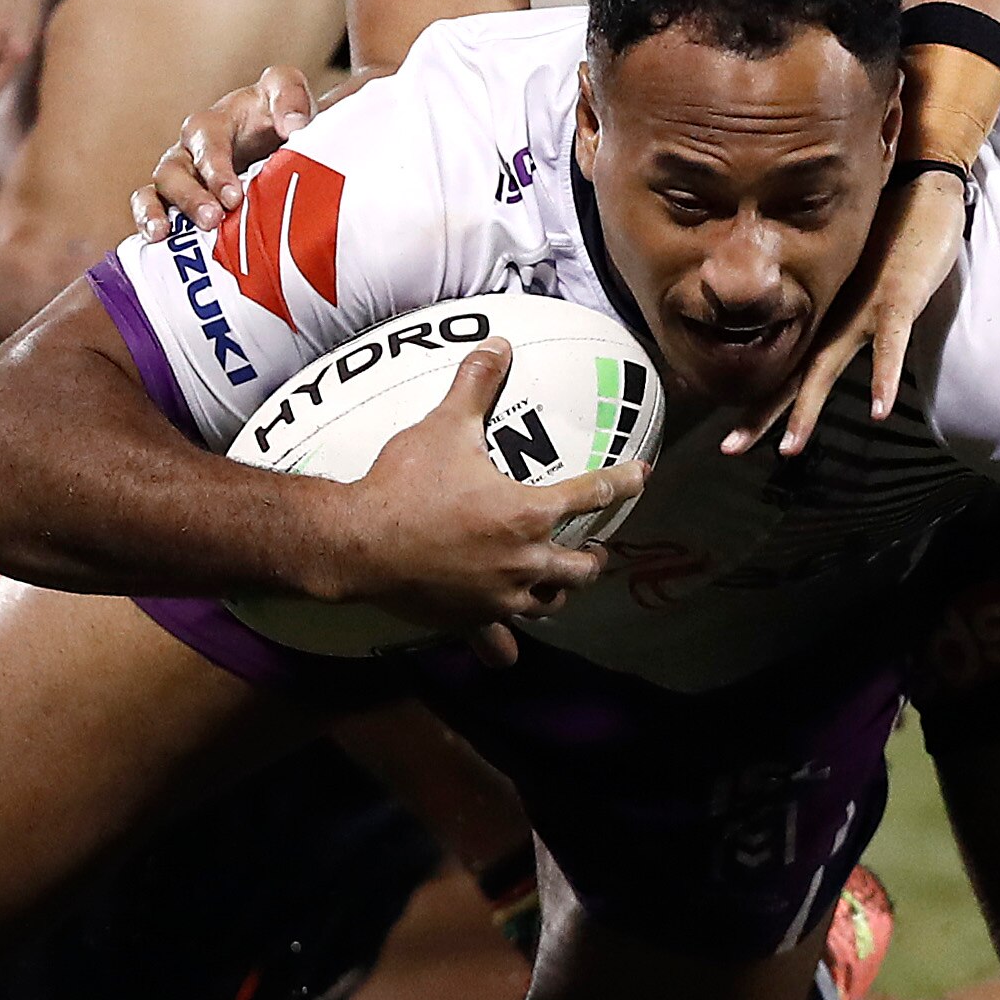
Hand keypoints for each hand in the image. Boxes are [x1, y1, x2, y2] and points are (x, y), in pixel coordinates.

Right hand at [130, 64, 317, 239]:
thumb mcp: (286, 91)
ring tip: (163, 234)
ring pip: (153, 192)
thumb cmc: (277, 115)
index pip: (206, 139)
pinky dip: (147, 225)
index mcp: (215, 124)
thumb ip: (289, 98)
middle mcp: (189, 151)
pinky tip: (155, 244)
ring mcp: (180, 180)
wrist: (282, 139)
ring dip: (155, 212)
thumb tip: (294, 126)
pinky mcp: (177, 204)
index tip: (233, 197)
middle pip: (174, 170)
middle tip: (211, 220)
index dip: (215, 167)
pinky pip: (150, 213)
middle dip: (189, 197)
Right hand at [324, 342, 648, 658]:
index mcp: (529, 513)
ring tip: (557, 582)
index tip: (642, 476)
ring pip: (549, 602)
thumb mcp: (444, 426)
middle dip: (593, 557)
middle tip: (593, 549)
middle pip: (581, 566)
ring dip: (558, 591)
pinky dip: (504, 647)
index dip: (623, 482)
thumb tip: (498, 344)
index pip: (591, 494)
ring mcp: (499, 596)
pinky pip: (497, 641)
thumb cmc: (405, 483)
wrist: (358, 543)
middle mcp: (525, 560)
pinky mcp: (470, 619)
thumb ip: (476, 385)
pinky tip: (507, 655)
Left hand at [735, 164, 967, 458]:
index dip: (757, 405)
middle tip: (728, 448)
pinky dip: (885, 378)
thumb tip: (819, 335)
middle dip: (761, 416)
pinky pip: (891, 346)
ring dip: (807, 409)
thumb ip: (842, 309)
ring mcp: (864, 312)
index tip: (728, 438)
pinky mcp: (898, 300)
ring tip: (790, 447)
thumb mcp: (857, 281)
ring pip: (829, 369)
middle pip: (792, 379)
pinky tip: (880, 411)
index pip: (783, 371)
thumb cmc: (889, 237)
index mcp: (825, 321)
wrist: (917, 188)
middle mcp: (835, 321)